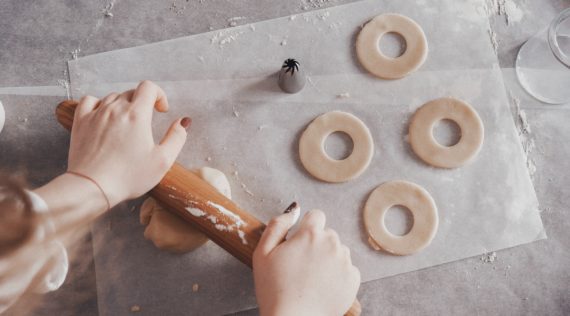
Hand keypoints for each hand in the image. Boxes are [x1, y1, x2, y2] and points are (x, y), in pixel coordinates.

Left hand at [67, 81, 189, 206]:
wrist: (92, 186)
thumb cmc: (128, 176)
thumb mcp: (163, 161)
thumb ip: (176, 138)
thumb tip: (182, 122)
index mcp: (137, 115)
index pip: (148, 87)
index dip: (159, 95)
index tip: (161, 110)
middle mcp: (115, 109)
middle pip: (132, 93)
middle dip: (143, 102)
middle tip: (146, 121)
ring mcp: (96, 114)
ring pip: (112, 97)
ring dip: (123, 105)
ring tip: (127, 122)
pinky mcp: (81, 122)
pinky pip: (89, 101)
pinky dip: (99, 104)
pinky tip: (104, 115)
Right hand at [253, 209, 360, 315]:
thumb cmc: (274, 288)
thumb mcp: (263, 252)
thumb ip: (277, 225)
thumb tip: (294, 208)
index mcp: (311, 234)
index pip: (316, 215)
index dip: (305, 228)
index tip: (298, 244)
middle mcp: (332, 243)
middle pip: (327, 234)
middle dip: (316, 244)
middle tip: (301, 265)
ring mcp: (345, 261)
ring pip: (338, 251)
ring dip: (328, 259)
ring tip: (311, 278)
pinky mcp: (354, 279)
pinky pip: (347, 269)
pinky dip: (337, 275)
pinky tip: (322, 287)